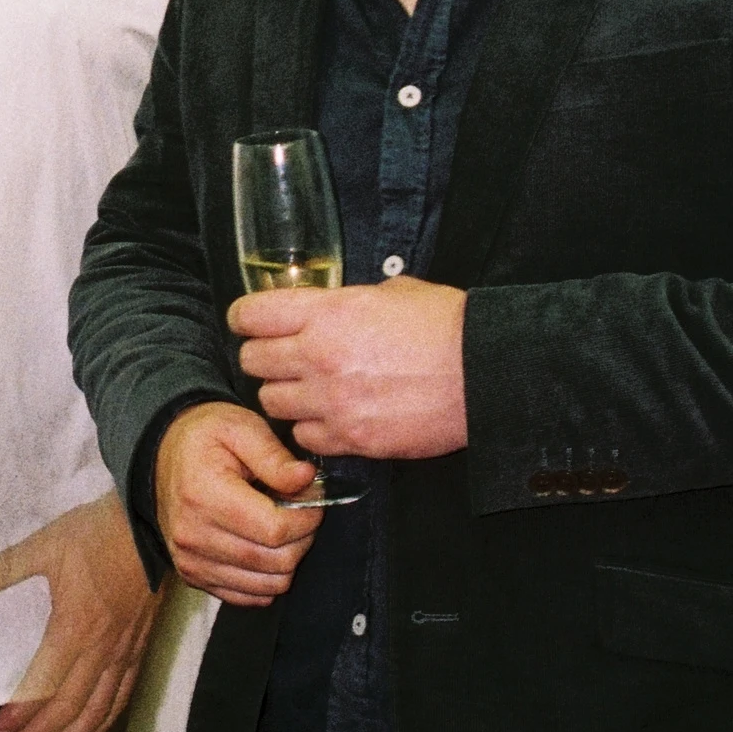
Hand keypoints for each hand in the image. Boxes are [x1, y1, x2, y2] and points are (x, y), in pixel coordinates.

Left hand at [0, 494, 160, 731]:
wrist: (156, 525)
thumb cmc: (100, 533)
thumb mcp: (46, 544)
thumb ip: (5, 567)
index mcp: (74, 628)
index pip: (43, 687)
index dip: (20, 717)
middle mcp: (101, 649)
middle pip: (69, 709)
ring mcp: (123, 652)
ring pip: (97, 711)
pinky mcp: (139, 649)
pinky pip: (121, 697)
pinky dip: (103, 725)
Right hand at [154, 400, 323, 606]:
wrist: (163, 456)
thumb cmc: (205, 438)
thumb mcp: (240, 427)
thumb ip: (274, 456)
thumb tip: (307, 480)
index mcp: (204, 495)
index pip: (275, 529)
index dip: (308, 517)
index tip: (313, 497)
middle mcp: (193, 535)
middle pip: (276, 561)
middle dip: (303, 538)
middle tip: (302, 511)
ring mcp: (191, 561)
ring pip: (268, 585)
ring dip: (288, 559)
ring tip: (282, 527)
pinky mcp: (194, 576)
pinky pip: (248, 597)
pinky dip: (267, 578)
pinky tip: (264, 547)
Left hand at [233, 277, 468, 460]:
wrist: (486, 373)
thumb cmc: (448, 326)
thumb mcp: (393, 292)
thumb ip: (348, 301)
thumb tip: (329, 307)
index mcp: (327, 313)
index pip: (251, 315)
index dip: (246, 318)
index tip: (251, 322)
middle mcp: (319, 356)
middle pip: (252, 361)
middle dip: (263, 357)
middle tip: (282, 357)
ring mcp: (332, 402)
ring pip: (271, 403)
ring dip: (285, 395)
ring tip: (308, 389)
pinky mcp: (351, 439)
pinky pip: (304, 437)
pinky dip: (311, 428)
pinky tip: (331, 416)